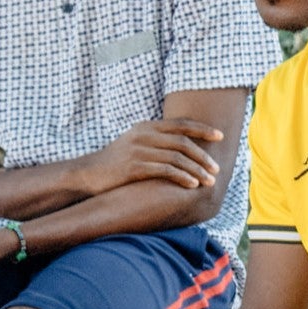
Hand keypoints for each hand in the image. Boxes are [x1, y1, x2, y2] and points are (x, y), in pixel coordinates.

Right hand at [79, 118, 223, 196]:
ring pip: (177, 158)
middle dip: (203, 155)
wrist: (87, 174)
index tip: (220, 136)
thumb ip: (157, 141)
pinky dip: (182, 177)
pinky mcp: (133, 167)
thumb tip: (185, 145)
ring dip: (197, 170)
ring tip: (209, 180)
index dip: (203, 129)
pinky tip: (192, 184)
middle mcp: (144, 135)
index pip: (181, 124)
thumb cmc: (116, 162)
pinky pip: (165, 170)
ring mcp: (138, 150)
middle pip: (183, 141)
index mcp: (147, 126)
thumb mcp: (136, 143)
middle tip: (217, 168)